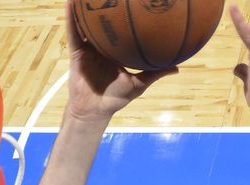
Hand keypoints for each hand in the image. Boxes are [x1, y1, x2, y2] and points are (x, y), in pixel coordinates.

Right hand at [65, 0, 176, 121]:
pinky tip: (72, 2)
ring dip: (85, 6)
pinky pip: (74, 32)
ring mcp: (88, 47)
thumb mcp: (139, 83)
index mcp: (115, 51)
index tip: (131, 2)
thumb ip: (155, 73)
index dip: (122, 17)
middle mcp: (101, 46)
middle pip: (103, 22)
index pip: (120, 30)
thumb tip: (177, 67)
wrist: (96, 109)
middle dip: (105, 6)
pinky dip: (71, 17)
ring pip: (86, 22)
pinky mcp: (77, 51)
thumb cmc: (116, 98)